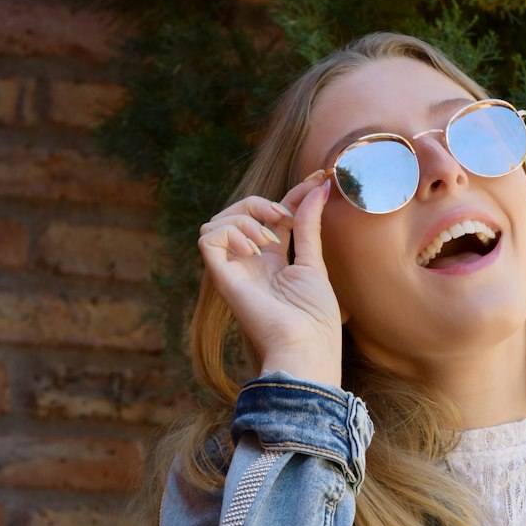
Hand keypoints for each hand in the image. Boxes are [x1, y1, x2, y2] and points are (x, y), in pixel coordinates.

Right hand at [198, 169, 342, 387]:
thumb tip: (319, 188)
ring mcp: (234, 271)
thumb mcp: (314, 263)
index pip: (273, 216)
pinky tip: (253, 249)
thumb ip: (308, 225)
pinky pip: (207, 238)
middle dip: (261, 203)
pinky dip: (229, 232)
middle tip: (283, 217)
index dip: (291, 194)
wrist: (304, 347)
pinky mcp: (222, 278)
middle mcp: (249, 264)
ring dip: (245, 217)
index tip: (317, 179)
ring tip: (269, 241)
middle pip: (240, 212)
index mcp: (273, 262)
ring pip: (218, 220)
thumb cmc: (314, 319)